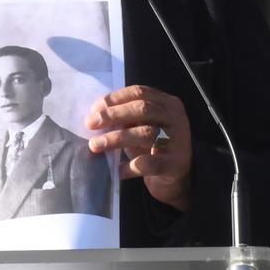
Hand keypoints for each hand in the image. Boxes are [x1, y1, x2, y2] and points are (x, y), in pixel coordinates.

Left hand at [85, 85, 191, 211]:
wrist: (177, 176)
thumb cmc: (153, 146)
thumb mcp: (142, 126)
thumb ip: (125, 118)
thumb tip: (94, 116)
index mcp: (167, 103)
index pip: (139, 93)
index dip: (115, 98)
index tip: (94, 108)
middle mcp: (176, 118)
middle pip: (143, 109)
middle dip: (113, 115)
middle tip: (90, 124)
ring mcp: (178, 141)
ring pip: (146, 134)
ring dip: (116, 138)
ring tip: (95, 145)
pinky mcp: (175, 164)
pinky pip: (148, 163)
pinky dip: (128, 166)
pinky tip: (115, 170)